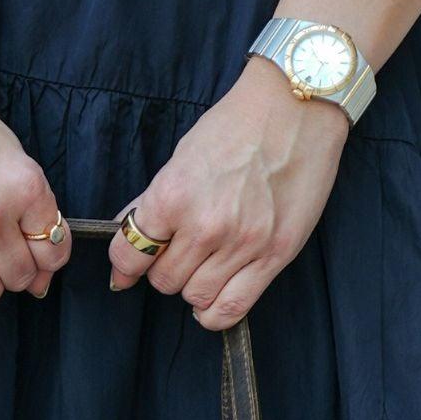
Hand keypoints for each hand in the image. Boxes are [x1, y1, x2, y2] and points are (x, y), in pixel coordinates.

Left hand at [109, 59, 348, 327]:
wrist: (295, 107)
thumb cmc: (237, 126)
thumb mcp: (182, 156)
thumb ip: (154, 201)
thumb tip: (126, 231)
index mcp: (172, 196)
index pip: (129, 255)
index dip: (125, 265)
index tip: (129, 268)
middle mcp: (205, 226)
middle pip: (164, 282)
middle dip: (166, 271)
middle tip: (180, 253)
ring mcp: (241, 244)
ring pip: (196, 298)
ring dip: (194, 287)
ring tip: (205, 265)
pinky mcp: (274, 256)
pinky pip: (232, 309)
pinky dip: (216, 312)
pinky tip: (215, 297)